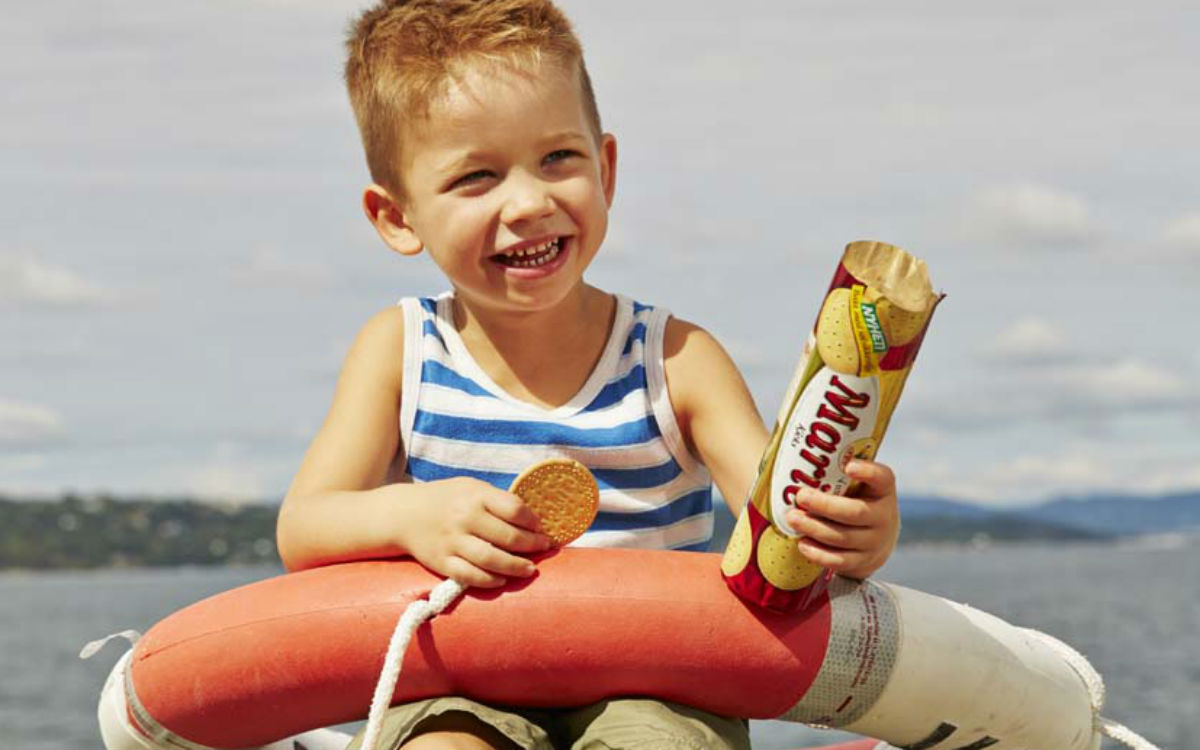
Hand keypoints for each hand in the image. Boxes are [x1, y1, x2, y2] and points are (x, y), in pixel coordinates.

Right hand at [395, 477, 552, 587]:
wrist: (404, 514)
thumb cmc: (446, 499)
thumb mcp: (471, 488)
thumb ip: (497, 500)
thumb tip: (532, 519)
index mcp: (475, 496)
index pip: (514, 509)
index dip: (534, 521)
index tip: (541, 528)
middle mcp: (464, 518)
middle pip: (508, 537)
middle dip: (532, 545)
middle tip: (544, 548)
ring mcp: (452, 542)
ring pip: (492, 560)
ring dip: (517, 567)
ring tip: (530, 569)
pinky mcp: (442, 562)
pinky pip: (470, 576)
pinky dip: (490, 580)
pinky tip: (502, 579)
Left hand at [783, 459, 899, 580]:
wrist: (877, 541)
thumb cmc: (857, 503)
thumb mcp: (858, 486)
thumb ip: (839, 474)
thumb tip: (800, 457)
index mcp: (883, 491)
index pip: (882, 478)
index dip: (868, 472)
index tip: (848, 466)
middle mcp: (884, 517)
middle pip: (855, 512)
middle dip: (825, 505)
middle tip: (800, 496)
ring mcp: (874, 542)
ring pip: (843, 537)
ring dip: (815, 528)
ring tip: (792, 518)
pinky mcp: (862, 562)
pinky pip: (840, 561)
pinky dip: (819, 554)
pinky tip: (802, 543)